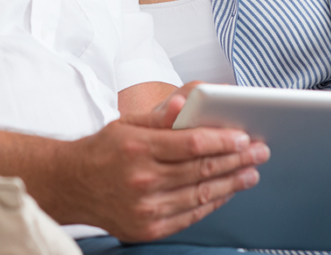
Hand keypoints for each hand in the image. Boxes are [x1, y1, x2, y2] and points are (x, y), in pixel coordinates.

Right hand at [58, 82, 268, 241]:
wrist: (70, 185)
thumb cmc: (102, 150)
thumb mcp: (126, 124)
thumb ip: (159, 116)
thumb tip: (184, 104)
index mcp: (137, 149)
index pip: (191, 144)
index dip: (222, 141)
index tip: (244, 136)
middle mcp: (142, 180)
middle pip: (201, 170)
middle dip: (237, 160)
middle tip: (259, 152)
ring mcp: (145, 208)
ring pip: (200, 194)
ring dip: (231, 183)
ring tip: (251, 173)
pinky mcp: (148, 228)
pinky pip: (190, 215)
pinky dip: (212, 203)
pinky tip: (226, 191)